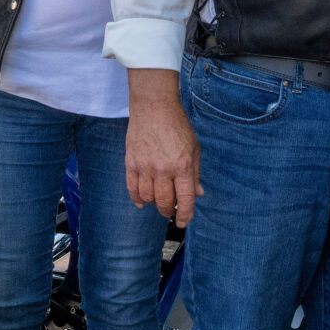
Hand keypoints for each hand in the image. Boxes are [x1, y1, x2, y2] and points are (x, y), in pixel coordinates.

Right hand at [124, 73, 201, 224]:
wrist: (154, 107)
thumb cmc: (177, 126)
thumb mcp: (194, 148)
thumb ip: (195, 173)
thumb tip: (198, 194)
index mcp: (182, 165)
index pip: (184, 198)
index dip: (184, 214)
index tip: (183, 222)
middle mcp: (163, 168)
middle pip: (163, 201)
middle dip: (168, 211)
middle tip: (170, 211)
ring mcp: (145, 166)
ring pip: (147, 197)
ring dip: (153, 204)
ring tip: (158, 201)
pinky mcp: (131, 162)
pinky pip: (132, 188)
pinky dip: (137, 198)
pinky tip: (142, 202)